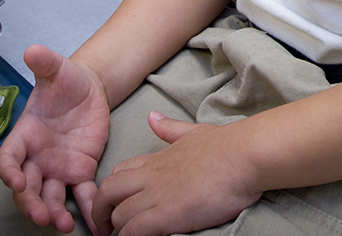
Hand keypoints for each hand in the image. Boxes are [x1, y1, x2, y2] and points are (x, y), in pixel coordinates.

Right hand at [0, 45, 109, 234]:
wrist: (90, 89)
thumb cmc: (66, 80)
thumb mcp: (57, 69)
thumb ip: (45, 62)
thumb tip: (33, 50)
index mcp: (26, 135)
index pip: (9, 158)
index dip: (9, 171)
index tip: (15, 181)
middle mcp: (38, 157)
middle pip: (27, 187)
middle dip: (30, 202)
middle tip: (40, 214)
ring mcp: (58, 168)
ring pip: (51, 197)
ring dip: (54, 212)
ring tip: (62, 224)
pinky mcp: (80, 172)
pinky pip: (82, 195)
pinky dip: (88, 210)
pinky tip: (95, 226)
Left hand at [91, 111, 261, 235]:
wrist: (241, 155)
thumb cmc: (224, 146)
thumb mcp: (192, 132)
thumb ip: (170, 128)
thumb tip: (152, 117)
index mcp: (158, 159)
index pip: (120, 171)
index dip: (113, 189)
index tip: (116, 203)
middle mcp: (151, 176)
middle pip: (107, 191)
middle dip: (101, 211)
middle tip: (106, 228)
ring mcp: (157, 195)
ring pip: (118, 214)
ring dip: (116, 230)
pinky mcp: (166, 214)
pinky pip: (133, 231)